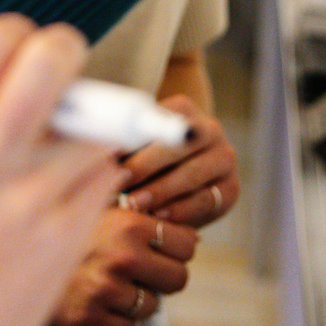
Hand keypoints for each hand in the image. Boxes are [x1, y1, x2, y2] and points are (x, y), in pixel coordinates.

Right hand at [0, 16, 128, 325]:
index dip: (21, 38)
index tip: (24, 59)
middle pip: (58, 59)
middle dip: (68, 58)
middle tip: (66, 85)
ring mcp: (33, 194)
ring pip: (96, 124)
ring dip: (90, 132)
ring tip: (64, 160)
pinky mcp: (67, 235)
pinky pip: (104, 180)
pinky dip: (94, 180)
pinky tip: (68, 203)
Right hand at [52, 204, 197, 325]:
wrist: (12, 252)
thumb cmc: (59, 224)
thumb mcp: (97, 200)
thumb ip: (135, 204)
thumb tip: (174, 212)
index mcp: (129, 224)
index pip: (188, 245)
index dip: (176, 247)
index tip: (161, 247)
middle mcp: (122, 258)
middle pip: (178, 278)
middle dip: (163, 275)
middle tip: (141, 269)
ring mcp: (106, 291)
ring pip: (152, 306)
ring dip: (137, 298)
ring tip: (111, 281)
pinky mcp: (90, 319)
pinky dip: (116, 318)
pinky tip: (98, 299)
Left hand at [116, 99, 237, 227]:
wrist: (178, 177)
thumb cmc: (145, 157)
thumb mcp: (135, 143)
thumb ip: (123, 143)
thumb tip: (95, 153)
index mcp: (183, 110)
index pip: (159, 121)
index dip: (134, 140)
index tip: (109, 159)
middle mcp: (210, 129)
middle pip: (177, 147)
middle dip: (145, 167)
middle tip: (119, 184)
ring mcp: (224, 158)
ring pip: (192, 174)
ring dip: (160, 191)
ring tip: (134, 204)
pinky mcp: (230, 188)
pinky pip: (206, 200)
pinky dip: (180, 210)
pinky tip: (159, 215)